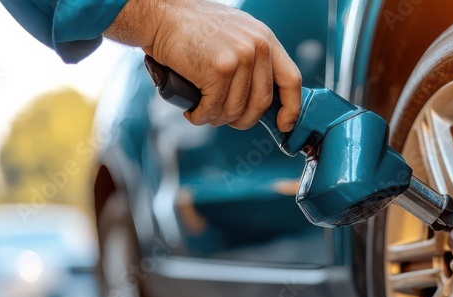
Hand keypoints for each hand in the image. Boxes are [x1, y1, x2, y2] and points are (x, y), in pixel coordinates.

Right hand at [105, 0, 301, 131]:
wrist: (162, 16)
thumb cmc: (193, 28)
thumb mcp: (236, 36)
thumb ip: (253, 60)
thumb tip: (262, 100)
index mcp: (265, 39)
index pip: (291, 80)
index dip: (290, 108)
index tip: (284, 124)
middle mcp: (257, 47)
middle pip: (261, 103)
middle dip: (242, 119)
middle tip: (223, 117)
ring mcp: (240, 58)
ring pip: (235, 110)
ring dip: (216, 118)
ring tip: (203, 109)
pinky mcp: (219, 70)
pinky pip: (214, 109)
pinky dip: (200, 115)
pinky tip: (193, 110)